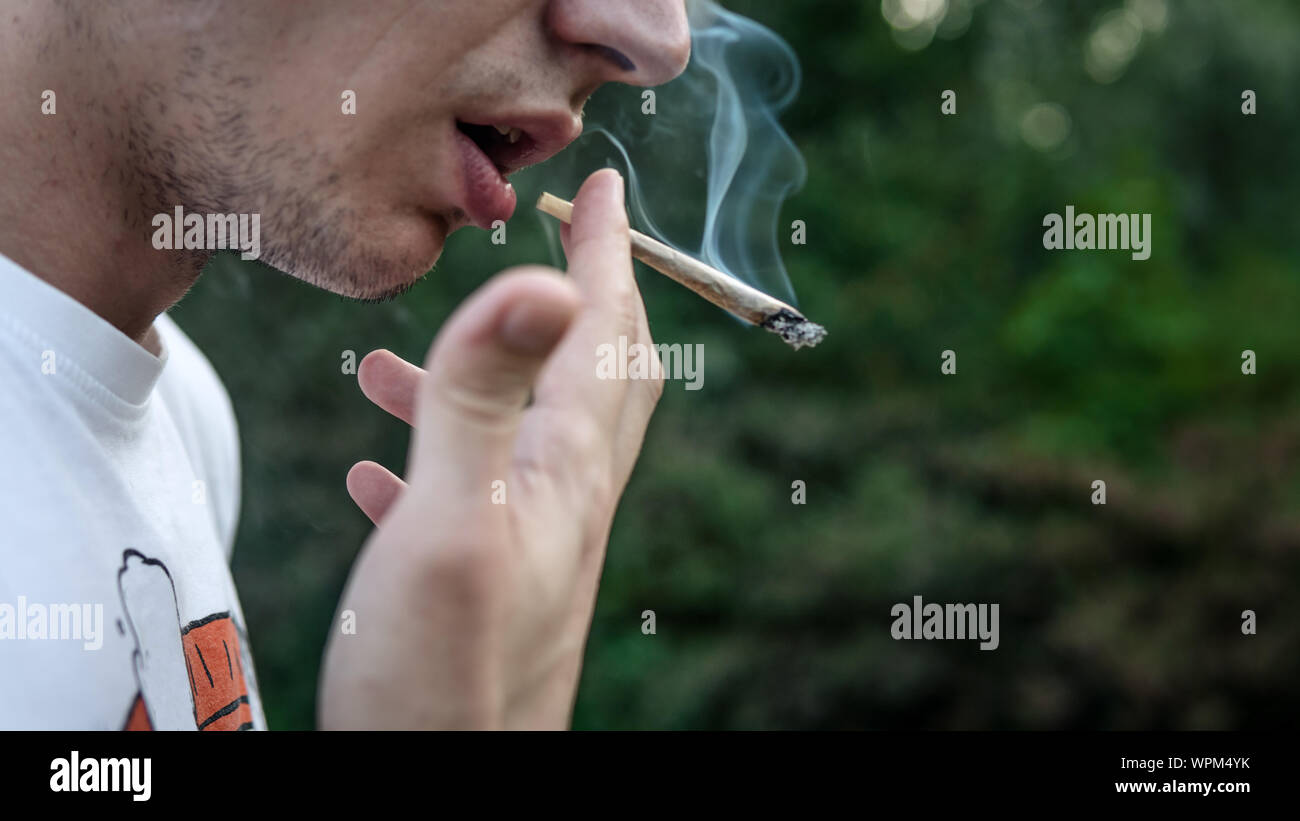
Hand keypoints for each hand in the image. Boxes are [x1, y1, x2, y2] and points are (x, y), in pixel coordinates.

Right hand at [319, 169, 662, 728]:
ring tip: (389, 361)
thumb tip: (544, 282)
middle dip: (578, 297)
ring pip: (520, 432)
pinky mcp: (490, 586)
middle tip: (556, 243)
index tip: (601, 186)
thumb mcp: (455, 523)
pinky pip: (472, 494)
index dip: (603, 250)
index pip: (602, 331)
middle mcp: (564, 499)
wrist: (445, 791)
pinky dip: (434, 454)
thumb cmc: (445, 680)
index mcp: (565, 468)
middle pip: (592, 374)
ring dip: (476, 378)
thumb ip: (485, 400)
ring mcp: (530, 544)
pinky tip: (378, 465)